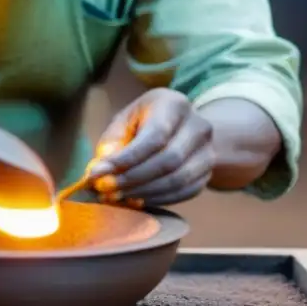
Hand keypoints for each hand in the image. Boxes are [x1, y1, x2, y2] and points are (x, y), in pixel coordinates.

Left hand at [87, 88, 214, 207]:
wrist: (180, 126)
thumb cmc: (145, 121)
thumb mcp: (126, 121)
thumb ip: (112, 142)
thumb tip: (99, 171)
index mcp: (175, 105)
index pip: (155, 136)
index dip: (126, 159)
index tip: (99, 174)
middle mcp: (198, 126)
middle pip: (168, 160)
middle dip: (133, 178)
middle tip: (106, 189)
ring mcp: (207, 152)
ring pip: (177, 180)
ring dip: (143, 192)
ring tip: (117, 196)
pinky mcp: (207, 174)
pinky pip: (183, 192)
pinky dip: (157, 199)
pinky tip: (135, 200)